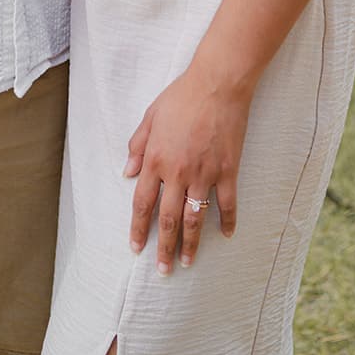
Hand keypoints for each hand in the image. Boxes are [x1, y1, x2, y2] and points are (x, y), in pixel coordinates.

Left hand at [125, 65, 249, 274]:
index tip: (136, 247)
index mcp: (156, 159)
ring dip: (190, 244)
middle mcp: (177, 172)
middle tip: (163, 270)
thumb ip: (137, 146)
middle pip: (167, 219)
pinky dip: (227, 221)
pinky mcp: (227, 170)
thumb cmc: (181, 96)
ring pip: (194, 218)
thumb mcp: (150, 116)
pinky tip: (225, 234)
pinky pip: (227, 203)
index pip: (142, 203)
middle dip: (163, 247)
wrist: (217, 84)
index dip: (138, 227)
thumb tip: (127, 172)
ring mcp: (204, 173)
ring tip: (187, 262)